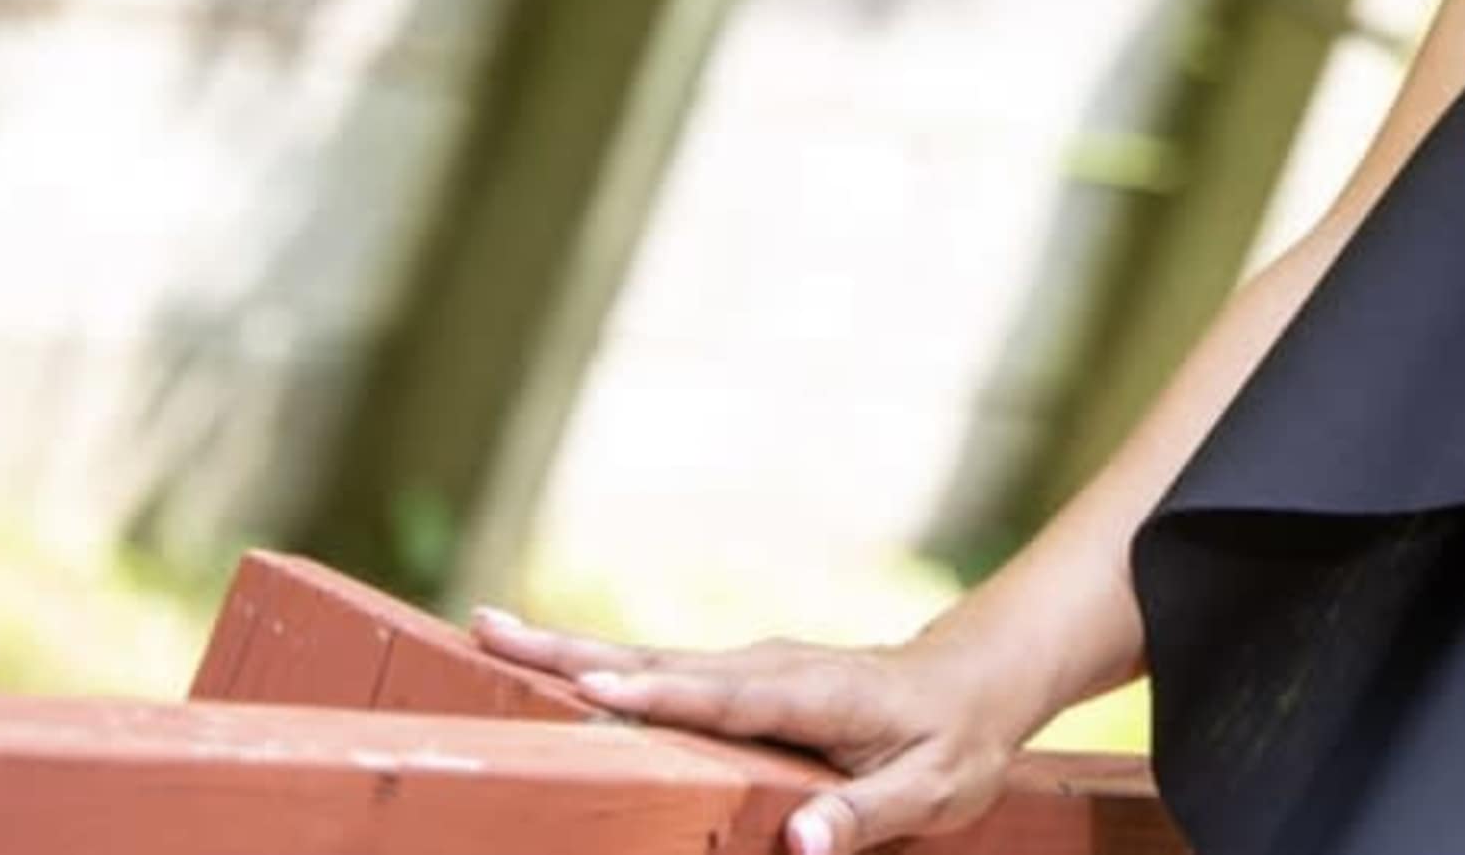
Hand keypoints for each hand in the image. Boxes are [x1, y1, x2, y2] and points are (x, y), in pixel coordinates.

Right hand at [470, 606, 1024, 854]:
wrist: (977, 677)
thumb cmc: (956, 741)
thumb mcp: (936, 791)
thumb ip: (868, 816)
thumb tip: (800, 845)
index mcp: (817, 696)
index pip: (729, 698)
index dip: (663, 695)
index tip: (595, 687)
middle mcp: (773, 666)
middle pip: (664, 661)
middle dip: (575, 652)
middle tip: (490, 632)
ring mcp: (751, 663)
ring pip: (651, 655)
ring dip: (568, 646)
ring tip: (487, 632)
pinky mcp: (739, 673)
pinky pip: (662, 665)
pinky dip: (599, 659)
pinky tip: (546, 660)